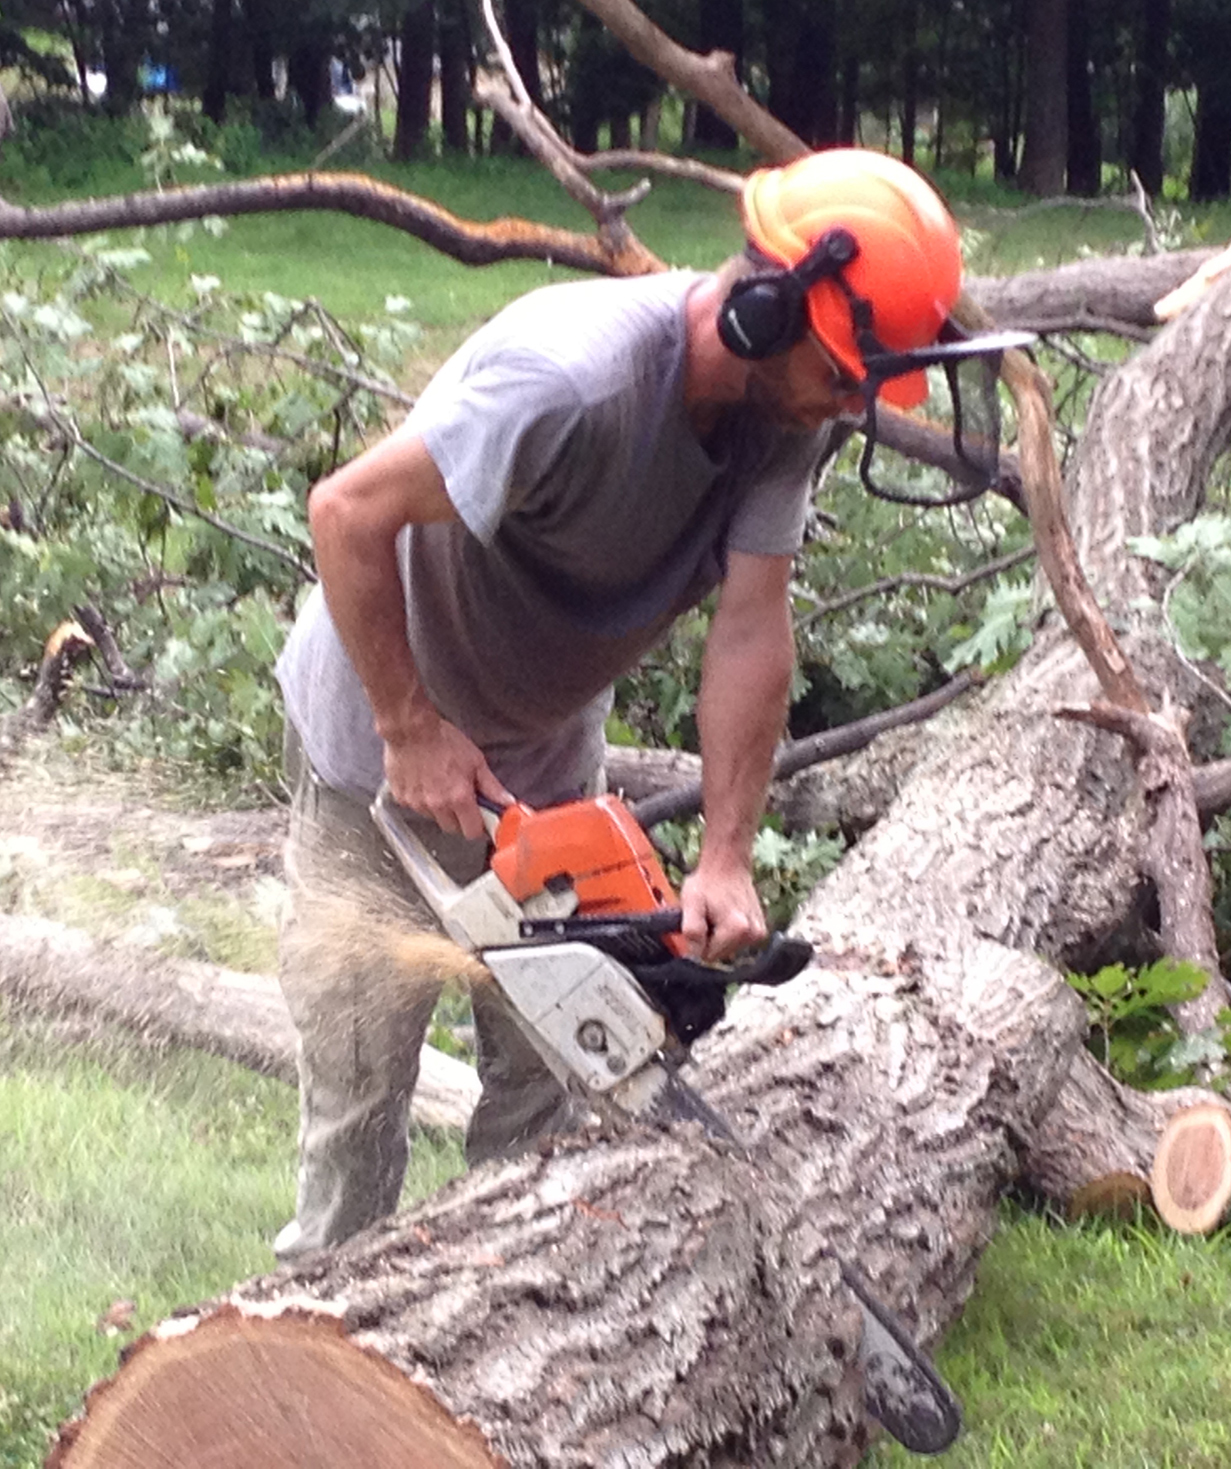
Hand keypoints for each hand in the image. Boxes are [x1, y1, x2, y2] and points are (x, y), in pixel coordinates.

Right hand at [383, 712, 511, 839]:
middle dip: (458, 818)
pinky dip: (421, 800)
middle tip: (459, 798)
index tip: (478, 817)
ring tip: (439, 785)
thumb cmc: (444, 741)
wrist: (411, 730)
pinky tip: (423, 782)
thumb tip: (508, 802)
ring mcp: (416, 804)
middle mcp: (437, 805)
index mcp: (458, 798)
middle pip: (452, 828)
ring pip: (433, 818)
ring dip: (438, 809)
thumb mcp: (475, 761)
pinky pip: (415, 808)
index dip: (477, 826)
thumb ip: (492, 786)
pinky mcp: (401, 799)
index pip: (471, 832)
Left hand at [679, 856, 766, 961]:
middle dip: (710, 939)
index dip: (698, 941)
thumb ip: (692, 930)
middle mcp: (753, 934)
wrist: (728, 866)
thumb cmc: (707, 882)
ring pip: (728, 950)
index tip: (701, 920)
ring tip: (717, 914)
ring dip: (719, 936)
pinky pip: (737, 943)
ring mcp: (758, 933)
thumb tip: (694, 956)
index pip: (708, 955)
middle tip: (708, 915)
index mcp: (737, 929)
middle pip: (720, 955)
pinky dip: (729, 934)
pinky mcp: (760, 932)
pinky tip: (727, 916)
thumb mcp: (691, 903)